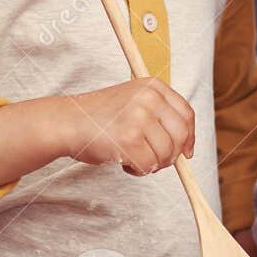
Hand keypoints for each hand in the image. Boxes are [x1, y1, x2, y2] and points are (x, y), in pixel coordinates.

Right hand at [61, 78, 195, 175]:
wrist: (67, 122)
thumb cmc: (100, 117)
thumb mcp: (133, 102)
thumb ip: (159, 115)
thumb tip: (186, 146)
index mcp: (153, 86)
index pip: (186, 114)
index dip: (189, 137)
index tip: (186, 152)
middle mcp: (149, 98)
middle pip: (181, 135)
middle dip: (172, 155)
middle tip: (156, 161)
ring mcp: (139, 117)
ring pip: (166, 154)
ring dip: (152, 164)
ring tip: (132, 158)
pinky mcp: (129, 139)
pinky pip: (149, 165)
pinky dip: (139, 170)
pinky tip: (124, 162)